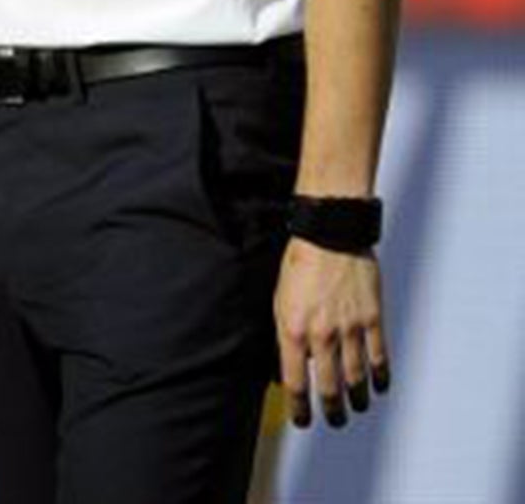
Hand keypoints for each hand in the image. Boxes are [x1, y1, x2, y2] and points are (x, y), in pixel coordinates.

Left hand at [275, 237, 390, 428]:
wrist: (330, 236)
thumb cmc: (298, 267)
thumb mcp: (279, 301)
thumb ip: (283, 336)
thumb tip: (283, 370)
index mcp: (293, 329)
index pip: (295, 382)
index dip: (298, 407)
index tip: (301, 421)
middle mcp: (322, 334)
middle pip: (328, 387)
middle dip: (331, 410)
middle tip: (333, 421)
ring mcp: (350, 328)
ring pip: (356, 378)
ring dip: (356, 399)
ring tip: (355, 408)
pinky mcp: (373, 320)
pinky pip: (379, 358)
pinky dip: (380, 378)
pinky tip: (378, 388)